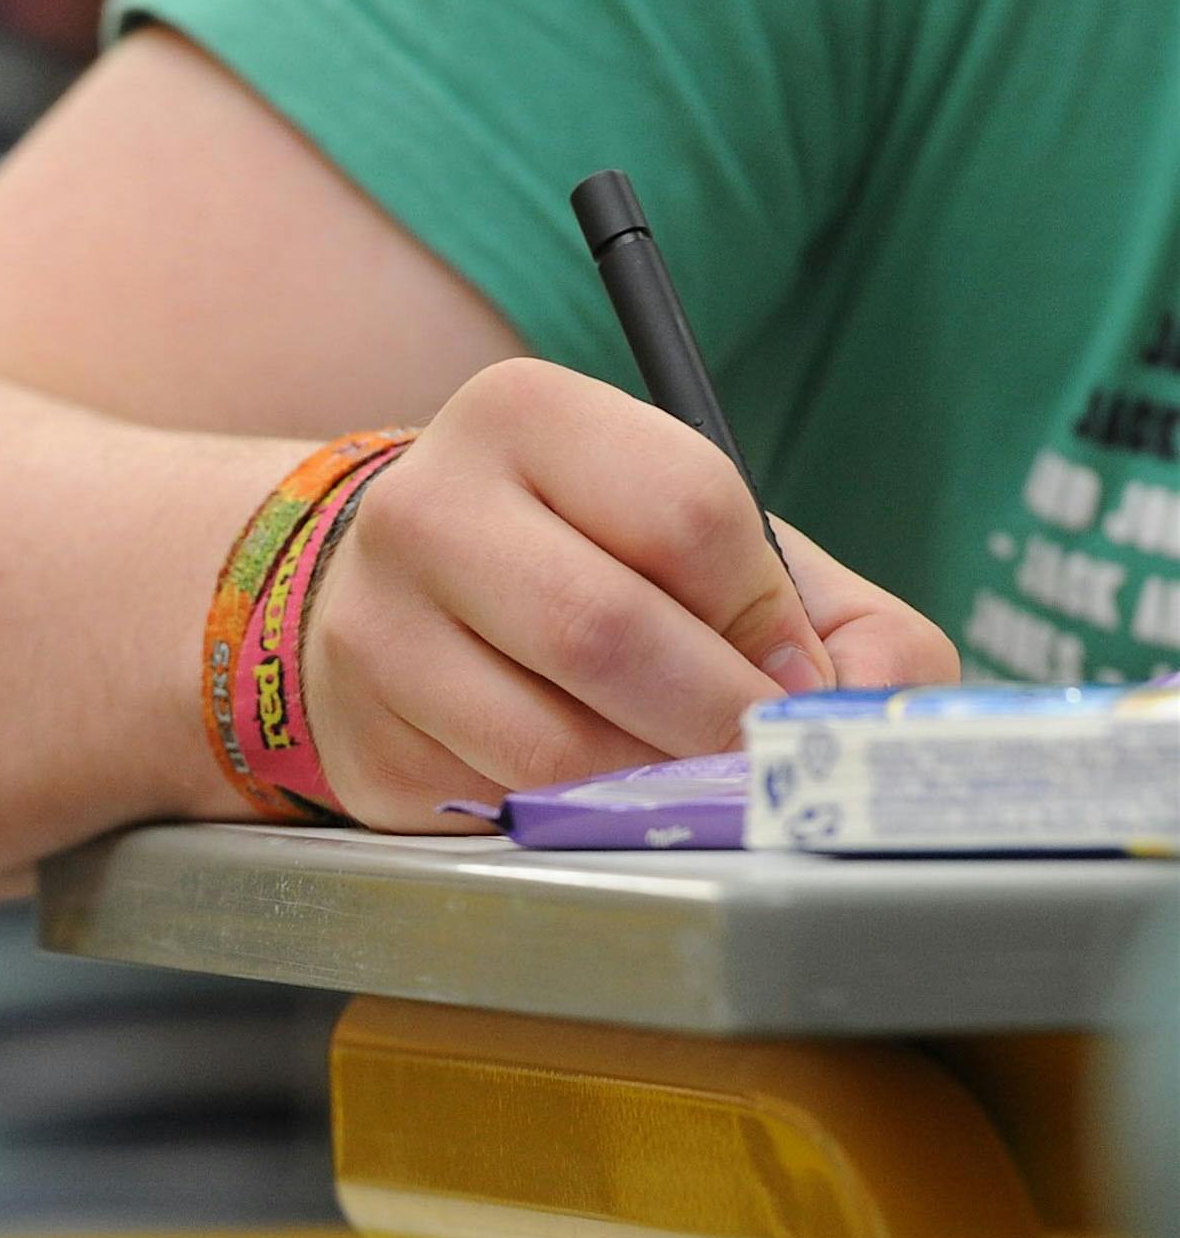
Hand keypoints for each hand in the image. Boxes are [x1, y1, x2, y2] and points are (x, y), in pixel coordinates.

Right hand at [302, 358, 958, 829]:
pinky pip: (505, 812)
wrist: (401, 596)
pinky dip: (580, 823)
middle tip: (763, 760)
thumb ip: (836, 618)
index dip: (765, 616)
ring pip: (554, 748)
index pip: (686, 510)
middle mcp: (426, 506)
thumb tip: (870, 721)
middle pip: (605, 630)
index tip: (789, 671)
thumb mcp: (707, 544)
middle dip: (719, 720)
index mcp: (524, 415)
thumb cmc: (586, 561)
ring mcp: (376, 629)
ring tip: (679, 776)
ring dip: (654, 786)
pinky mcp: (366, 741)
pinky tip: (587, 792)